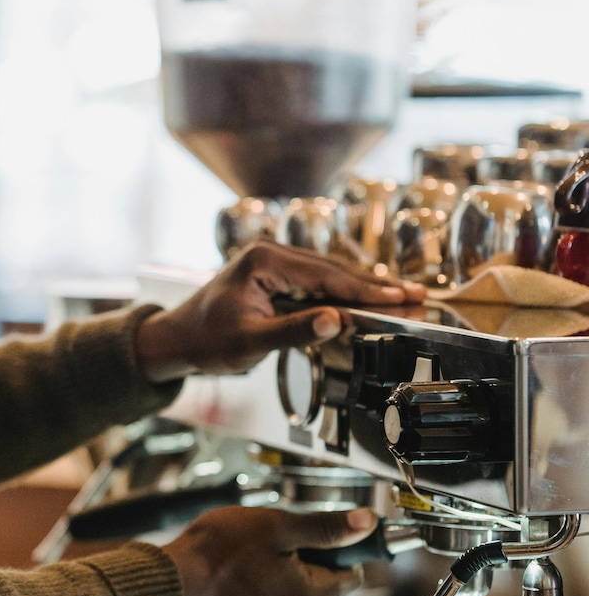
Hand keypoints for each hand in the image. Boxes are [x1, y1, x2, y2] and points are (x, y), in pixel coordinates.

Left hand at [135, 241, 424, 380]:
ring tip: (404, 299)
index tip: (402, 299)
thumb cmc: (205, 341)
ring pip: (328, 274)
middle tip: (418, 299)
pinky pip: (316, 282)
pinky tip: (368, 300)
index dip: (367, 290)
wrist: (176, 340)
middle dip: (376, 286)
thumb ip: (293, 331)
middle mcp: (269, 253)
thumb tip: (336, 320)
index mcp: (263, 262)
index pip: (326, 276)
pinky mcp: (274, 275)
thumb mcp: (250, 341)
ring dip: (364, 289)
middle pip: (333, 270)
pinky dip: (343, 292)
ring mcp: (272, 262)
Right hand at [162, 506, 378, 595]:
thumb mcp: (276, 526)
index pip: (352, 572)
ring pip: (298, 590)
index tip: (314, 529)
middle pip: (324, 582)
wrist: (173, 580)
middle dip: (306, 557)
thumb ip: (325, 526)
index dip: (336, 545)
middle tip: (273, 539)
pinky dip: (266, 583)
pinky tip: (242, 568)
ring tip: (252, 553)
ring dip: (284, 569)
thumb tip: (366, 523)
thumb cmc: (218, 552)